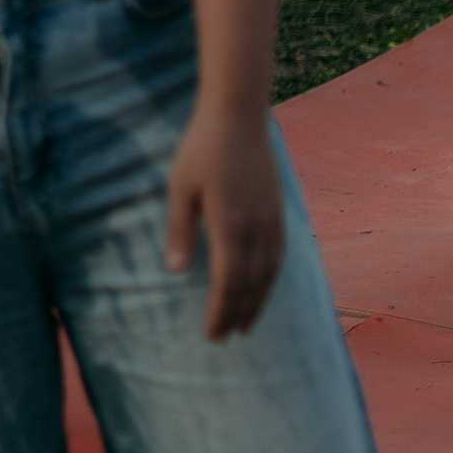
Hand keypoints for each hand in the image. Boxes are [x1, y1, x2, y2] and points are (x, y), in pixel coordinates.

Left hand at [164, 105, 284, 339]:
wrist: (238, 115)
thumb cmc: (201, 149)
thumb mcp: (180, 188)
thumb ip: (180, 231)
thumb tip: (173, 272)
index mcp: (231, 225)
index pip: (228, 282)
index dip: (220, 311)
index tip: (212, 335)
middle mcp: (258, 228)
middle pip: (251, 284)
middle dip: (238, 313)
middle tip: (226, 337)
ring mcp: (273, 219)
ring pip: (270, 274)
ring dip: (258, 302)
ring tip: (247, 325)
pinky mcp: (279, 211)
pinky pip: (279, 256)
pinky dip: (271, 279)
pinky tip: (263, 287)